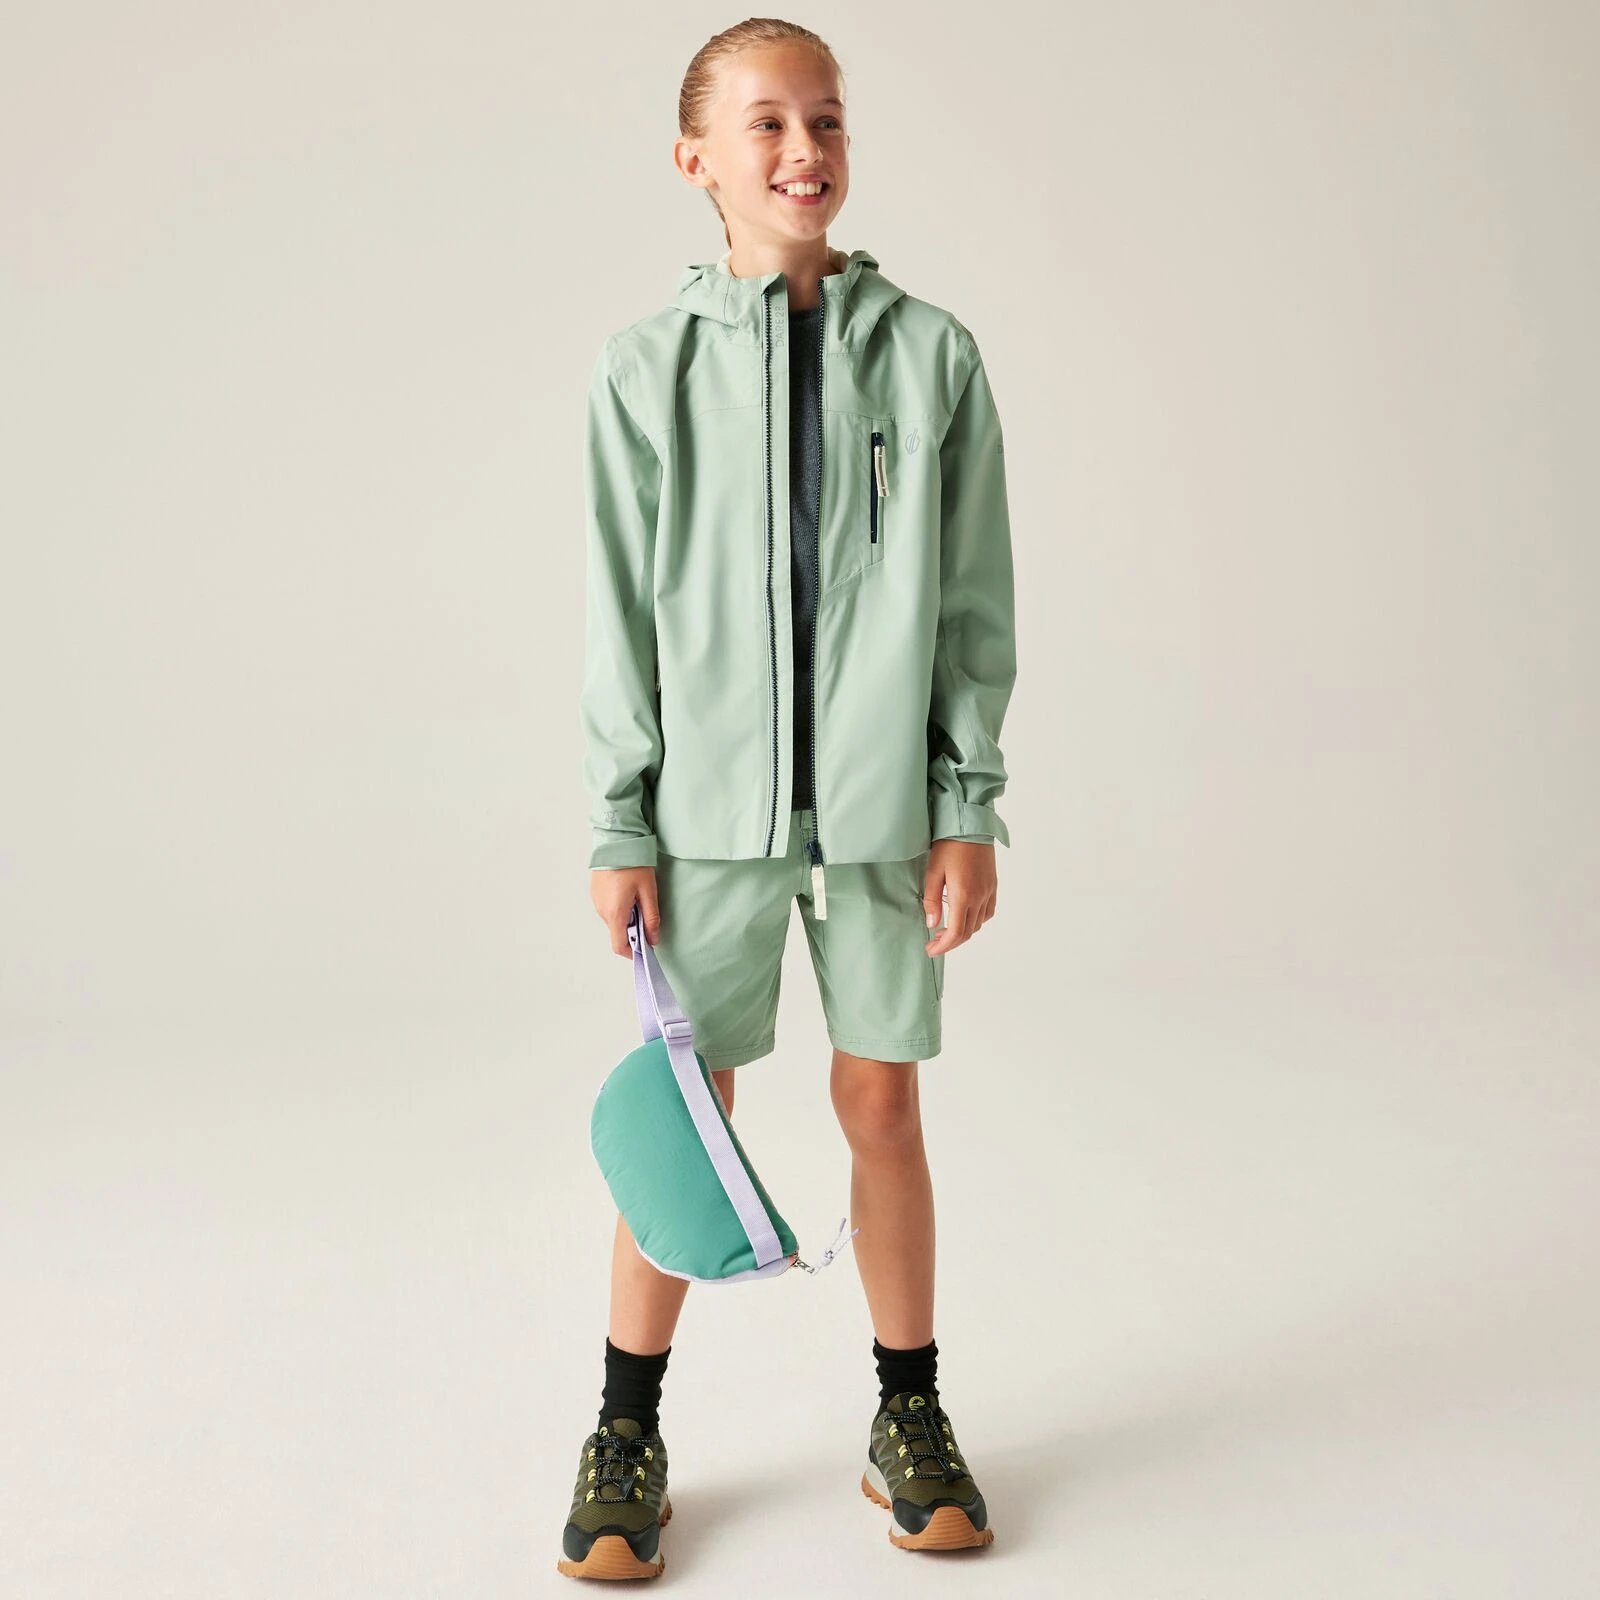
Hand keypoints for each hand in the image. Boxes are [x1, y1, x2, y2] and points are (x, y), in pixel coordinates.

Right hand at [591, 866, 659, 956]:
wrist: (616, 840)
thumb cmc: (633, 863)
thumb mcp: (648, 891)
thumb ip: (652, 918)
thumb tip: (654, 939)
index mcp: (615, 913)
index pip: (619, 946)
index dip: (633, 953)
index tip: (646, 949)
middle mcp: (602, 910)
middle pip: (618, 932)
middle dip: (634, 930)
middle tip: (648, 914)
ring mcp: (596, 901)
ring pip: (613, 920)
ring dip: (627, 917)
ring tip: (639, 898)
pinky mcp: (596, 893)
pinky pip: (608, 908)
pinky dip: (620, 908)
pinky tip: (629, 892)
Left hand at [923, 839, 996, 956]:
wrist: (971, 825)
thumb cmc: (949, 845)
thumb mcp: (933, 871)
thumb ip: (931, 899)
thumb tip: (932, 924)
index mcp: (963, 895)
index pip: (955, 932)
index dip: (943, 946)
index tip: (930, 950)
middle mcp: (979, 897)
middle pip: (967, 932)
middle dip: (950, 942)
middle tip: (934, 943)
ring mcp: (989, 891)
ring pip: (978, 924)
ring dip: (962, 932)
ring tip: (945, 930)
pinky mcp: (993, 885)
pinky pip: (988, 912)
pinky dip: (976, 921)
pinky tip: (964, 917)